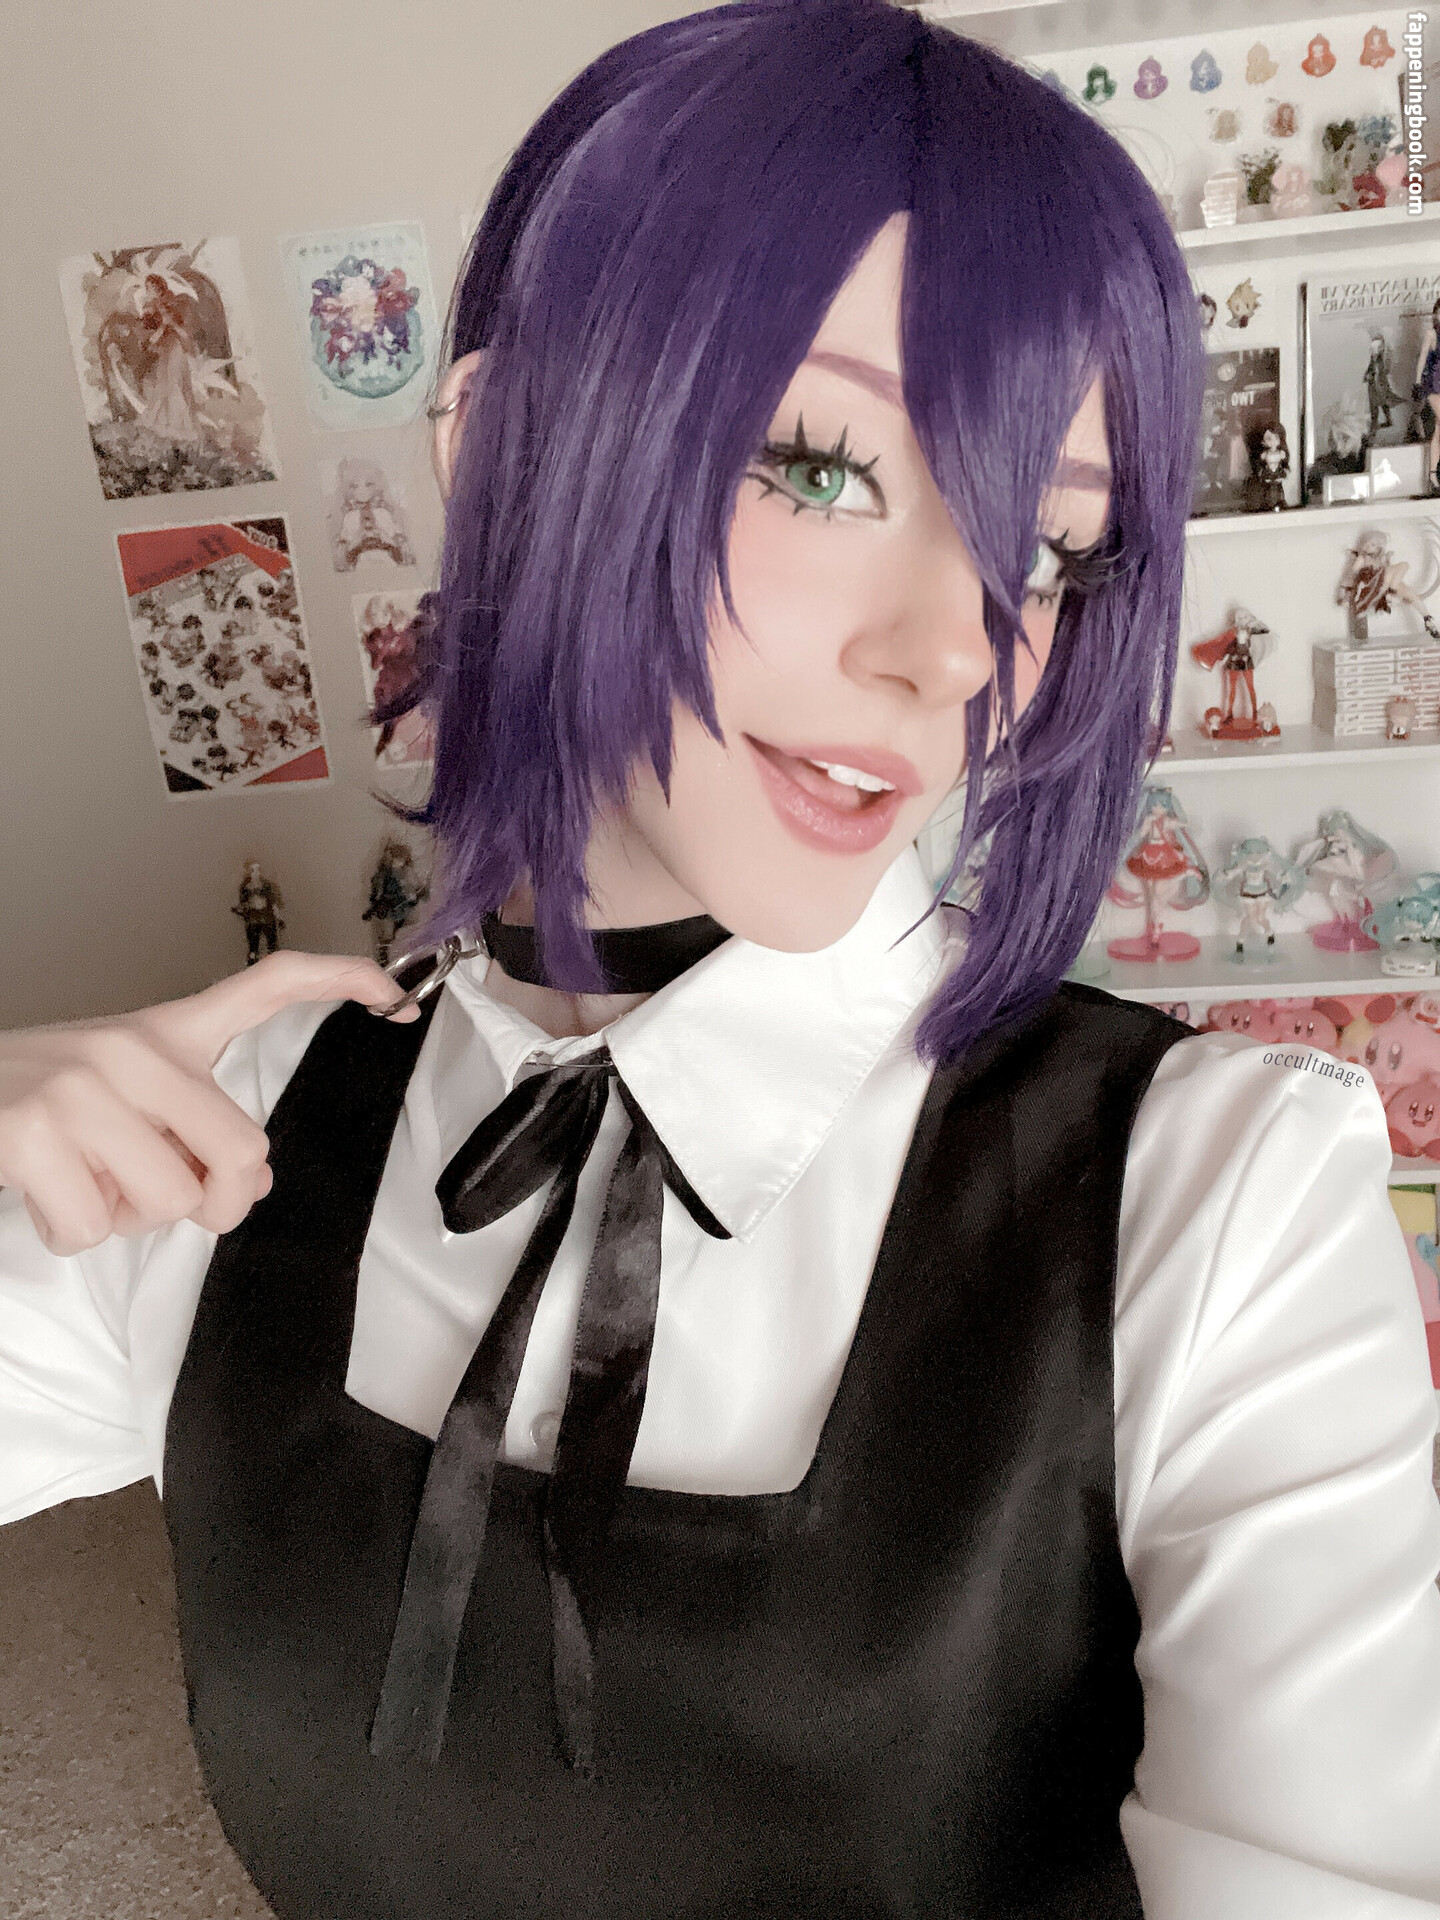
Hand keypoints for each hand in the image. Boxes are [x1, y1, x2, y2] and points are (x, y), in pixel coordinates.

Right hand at [0, 953, 418, 1256]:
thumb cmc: (42, 1101)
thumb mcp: (127, 1096)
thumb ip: (195, 1130)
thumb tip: (247, 1188)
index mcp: (166, 1032)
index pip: (269, 985)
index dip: (341, 982)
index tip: (396, 997)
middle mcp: (134, 1049)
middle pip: (241, 1154)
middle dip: (214, 1203)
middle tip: (164, 1196)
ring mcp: (83, 1086)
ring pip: (168, 1201)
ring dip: (125, 1218)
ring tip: (82, 1178)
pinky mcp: (33, 1131)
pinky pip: (93, 1227)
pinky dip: (69, 1232)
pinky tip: (42, 1191)